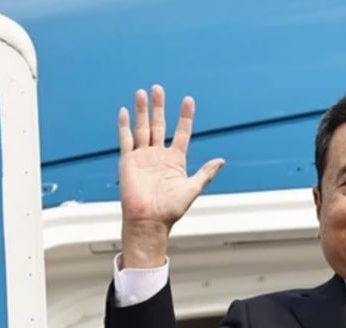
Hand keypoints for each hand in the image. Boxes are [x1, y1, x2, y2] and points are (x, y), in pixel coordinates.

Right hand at [117, 85, 224, 266]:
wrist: (150, 220)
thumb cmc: (171, 209)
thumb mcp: (193, 189)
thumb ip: (205, 173)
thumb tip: (221, 160)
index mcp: (175, 161)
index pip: (181, 133)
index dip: (185, 117)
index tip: (188, 101)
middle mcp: (158, 155)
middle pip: (159, 125)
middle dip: (159, 107)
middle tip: (158, 89)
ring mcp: (142, 157)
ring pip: (142, 128)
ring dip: (142, 111)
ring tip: (143, 92)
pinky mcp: (128, 161)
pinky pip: (126, 139)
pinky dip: (125, 125)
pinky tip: (126, 111)